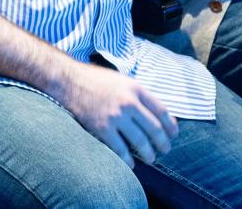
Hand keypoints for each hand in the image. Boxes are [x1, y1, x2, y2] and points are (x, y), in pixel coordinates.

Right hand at [56, 60, 176, 166]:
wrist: (68, 81)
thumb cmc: (94, 79)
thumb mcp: (121, 80)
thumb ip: (137, 94)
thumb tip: (155, 112)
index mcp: (136, 89)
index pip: (162, 110)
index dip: (170, 125)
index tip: (173, 134)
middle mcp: (129, 102)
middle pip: (154, 128)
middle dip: (163, 143)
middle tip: (165, 150)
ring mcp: (116, 116)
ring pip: (141, 142)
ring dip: (149, 154)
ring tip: (151, 159)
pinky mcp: (102, 128)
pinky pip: (121, 149)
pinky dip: (128, 159)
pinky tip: (131, 163)